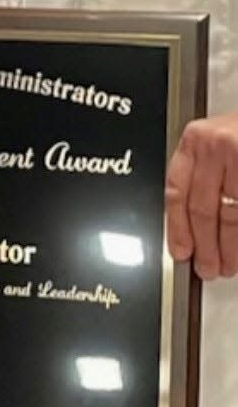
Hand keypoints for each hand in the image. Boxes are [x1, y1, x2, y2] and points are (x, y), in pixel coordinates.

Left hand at [165, 111, 237, 278]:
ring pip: (230, 216)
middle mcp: (216, 145)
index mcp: (196, 139)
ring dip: (228, 248)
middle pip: (202, 208)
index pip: (176, 189)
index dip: (176, 226)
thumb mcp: (215, 144)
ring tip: (226, 266)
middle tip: (205, 267)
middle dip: (204, 245)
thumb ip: (201, 176)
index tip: (179, 250)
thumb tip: (189, 226)